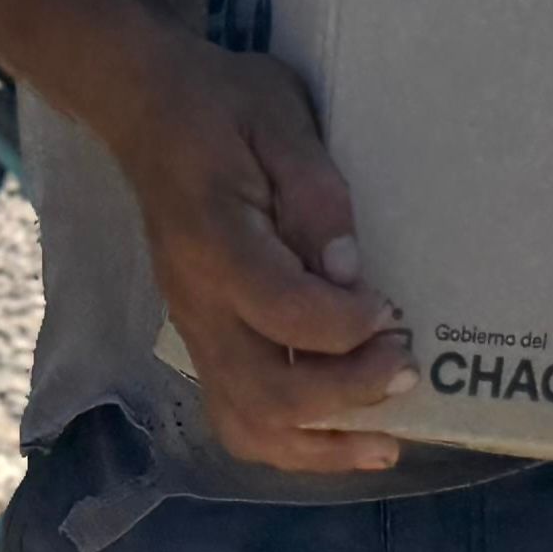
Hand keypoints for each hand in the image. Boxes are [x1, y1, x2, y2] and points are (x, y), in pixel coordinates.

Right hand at [118, 38, 415, 473]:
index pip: (280, 309)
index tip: (394, 311)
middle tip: (407, 367)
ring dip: (321, 445)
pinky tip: (344, 440)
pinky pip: (239, 416)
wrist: (146, 110)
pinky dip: (295, 444)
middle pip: (264, 390)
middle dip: (347, 393)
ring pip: (246, 423)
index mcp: (215, 242)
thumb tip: (348, 269)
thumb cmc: (222, 106)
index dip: (345, 325)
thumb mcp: (279, 116)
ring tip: (386, 442)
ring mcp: (195, 329)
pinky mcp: (205, 341)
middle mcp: (197, 302)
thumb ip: (314, 191)